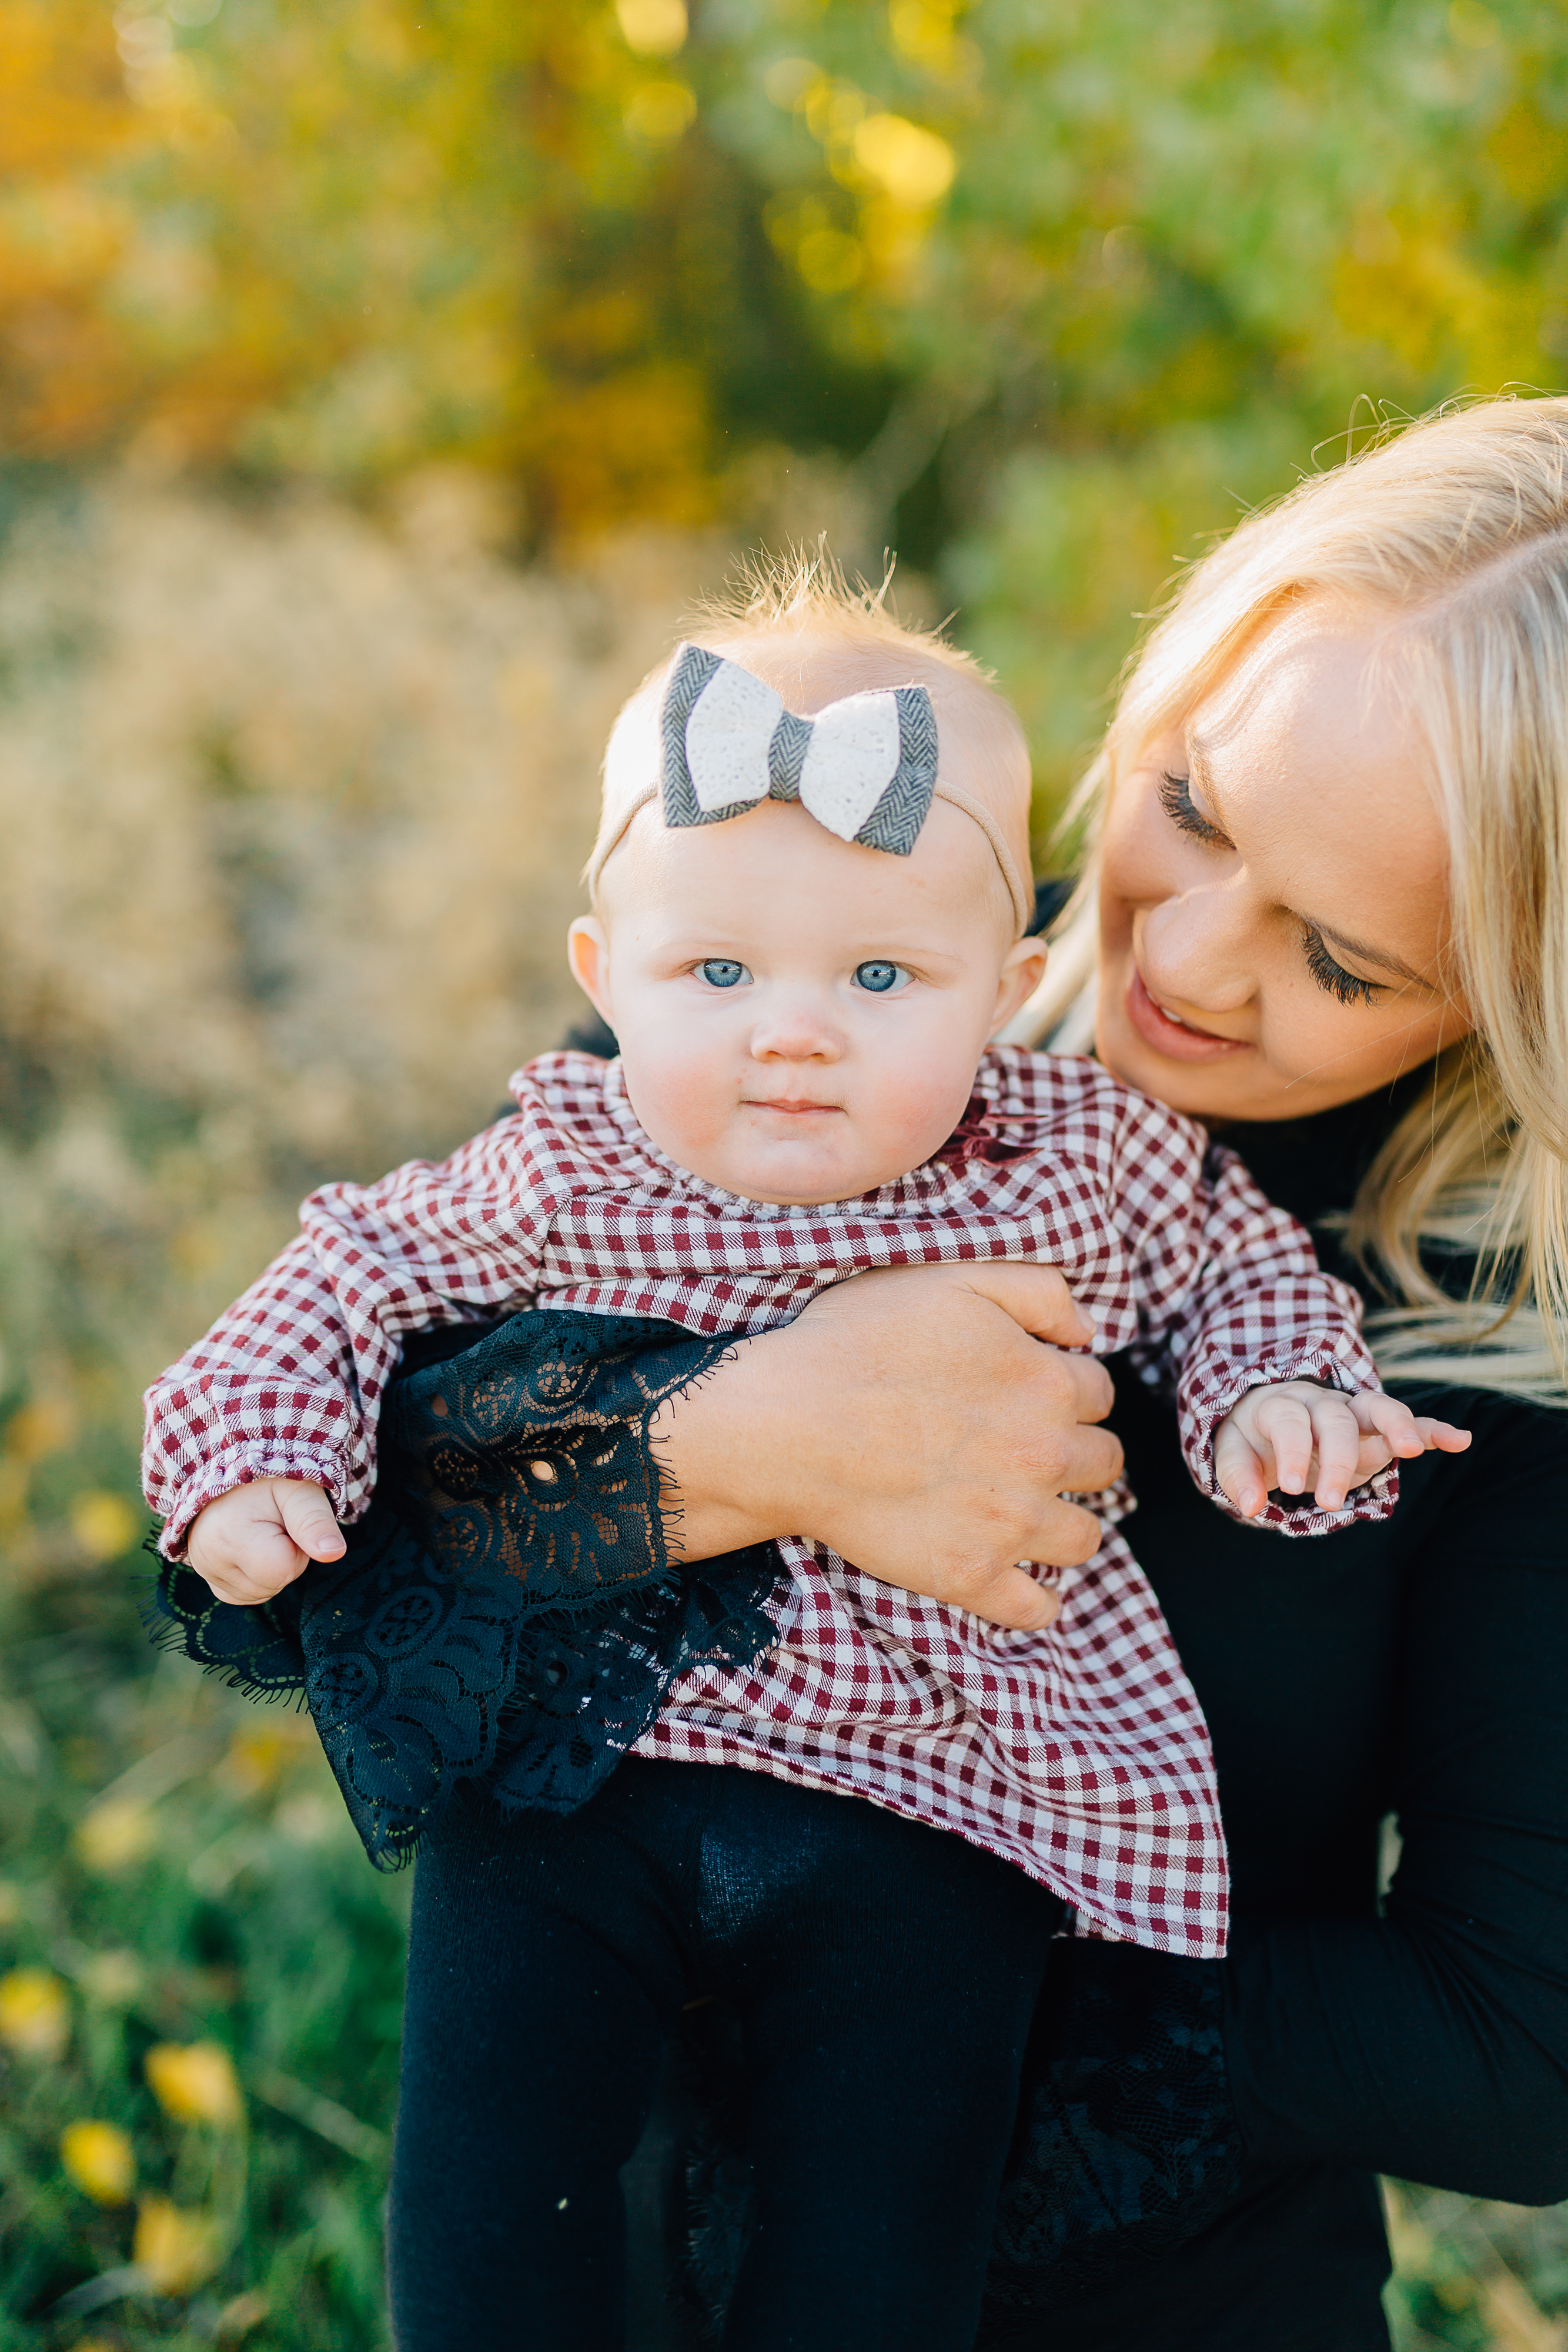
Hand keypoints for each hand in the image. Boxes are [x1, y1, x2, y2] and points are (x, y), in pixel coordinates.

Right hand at [185, 1477, 346, 1604]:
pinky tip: (254, 1549)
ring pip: (261, 1592)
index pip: (282, 1570)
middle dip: (285, 1558)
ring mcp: (204, 1570)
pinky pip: (247, 1595)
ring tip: (262, 1532)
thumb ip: (315, 1521)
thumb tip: (334, 1554)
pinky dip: (258, 1577)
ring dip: (273, 1567)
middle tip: (274, 1524)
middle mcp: (206, 1559)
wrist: (236, 1471)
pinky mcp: (209, 1577)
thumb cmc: (271, 1479)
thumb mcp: (299, 1490)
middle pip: (273, 1584)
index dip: (296, 1548)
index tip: (285, 1521)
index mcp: (227, 1535)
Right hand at [651, 1262, 1122, 1631]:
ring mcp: (1010, 1524)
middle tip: (1022, 1448)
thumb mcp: (952, 1279)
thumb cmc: (856, 1343)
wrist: (783, 1424)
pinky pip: (1035, 1609)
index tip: (1027, 1391)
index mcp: (1047, 1384)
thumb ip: (1038, 1290)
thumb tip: (1087, 1330)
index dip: (1063, 1386)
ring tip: (1023, 1511)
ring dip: (1064, 1523)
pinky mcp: (970, 1576)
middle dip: (1073, 1452)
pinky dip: (1035, 1600)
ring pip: (1084, 1537)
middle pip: (1103, 1463)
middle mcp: (1043, 1457)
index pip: (1098, 1392)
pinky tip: (1017, 1578)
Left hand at [1213, 1380, 1471, 1517]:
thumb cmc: (1251, 1438)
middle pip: (1335, 1421)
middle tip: (1330, 1501)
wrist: (1267, 1417)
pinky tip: (1460, 1441)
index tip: (1295, 1488)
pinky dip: (1433, 1430)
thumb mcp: (1233, 1452)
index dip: (1294, 1453)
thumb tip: (1249, 1506)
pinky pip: (1408, 1423)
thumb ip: (1238, 1476)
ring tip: (1411, 1447)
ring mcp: (1351, 1412)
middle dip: (1337, 1460)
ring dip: (1396, 1425)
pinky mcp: (1375, 1428)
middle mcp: (1320, 1402)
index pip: (1290, 1423)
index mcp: (1280, 1404)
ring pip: (1378, 1408)